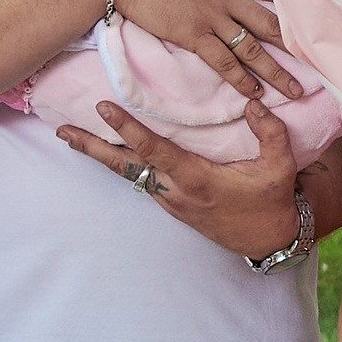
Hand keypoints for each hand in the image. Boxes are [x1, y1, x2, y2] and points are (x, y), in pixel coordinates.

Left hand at [57, 98, 304, 258]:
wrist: (267, 239)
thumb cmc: (271, 200)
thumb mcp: (279, 167)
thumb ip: (270, 132)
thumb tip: (253, 102)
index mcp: (196, 178)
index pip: (155, 149)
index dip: (128, 128)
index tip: (104, 108)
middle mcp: (176, 190)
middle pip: (125, 166)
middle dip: (92, 147)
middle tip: (62, 130)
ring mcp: (170, 200)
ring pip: (129, 173)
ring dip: (100, 154)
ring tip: (71, 135)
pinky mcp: (172, 204)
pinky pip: (141, 178)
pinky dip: (121, 162)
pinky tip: (109, 148)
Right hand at [109, 0, 302, 99]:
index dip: (292, 2)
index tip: (310, 17)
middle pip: (270, 21)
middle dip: (295, 44)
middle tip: (316, 61)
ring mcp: (211, 16)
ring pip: (252, 49)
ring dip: (275, 71)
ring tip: (294, 90)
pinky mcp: (191, 35)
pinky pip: (223, 62)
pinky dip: (240, 80)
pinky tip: (253, 94)